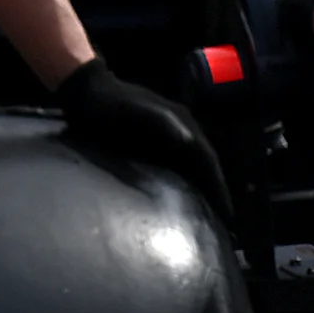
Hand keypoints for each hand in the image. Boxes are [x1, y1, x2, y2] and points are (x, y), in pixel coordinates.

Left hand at [54, 59, 225, 214]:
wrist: (87, 91)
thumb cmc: (108, 103)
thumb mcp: (132, 110)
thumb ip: (160, 121)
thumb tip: (188, 140)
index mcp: (181, 121)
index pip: (207, 159)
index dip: (218, 185)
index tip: (227, 213)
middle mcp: (183, 127)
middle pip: (206, 163)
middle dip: (216, 189)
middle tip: (225, 221)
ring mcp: (172, 131)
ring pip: (196, 164)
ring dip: (205, 186)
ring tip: (212, 214)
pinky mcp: (158, 139)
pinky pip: (181, 163)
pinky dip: (189, 181)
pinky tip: (186, 197)